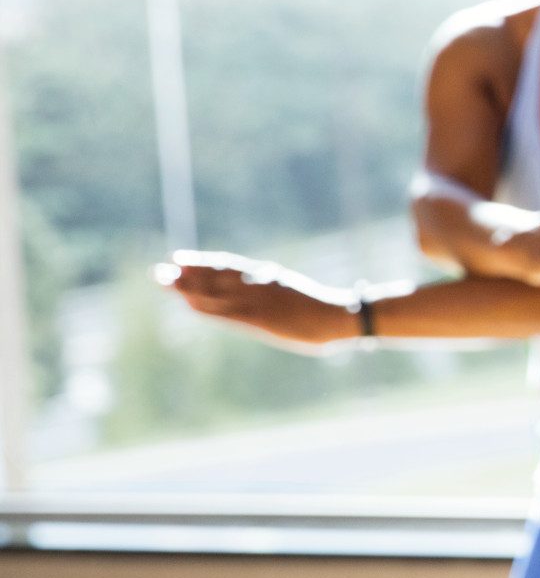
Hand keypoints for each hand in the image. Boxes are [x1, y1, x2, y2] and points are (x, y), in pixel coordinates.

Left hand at [156, 251, 357, 351]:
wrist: (341, 316)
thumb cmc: (323, 310)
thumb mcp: (296, 295)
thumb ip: (276, 293)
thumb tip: (267, 290)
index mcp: (268, 277)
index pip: (228, 267)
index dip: (203, 263)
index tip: (180, 259)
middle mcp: (258, 285)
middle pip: (216, 277)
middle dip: (186, 275)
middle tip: (160, 272)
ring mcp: (258, 302)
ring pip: (216, 292)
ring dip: (187, 287)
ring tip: (164, 281)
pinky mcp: (259, 318)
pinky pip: (225, 311)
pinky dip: (205, 306)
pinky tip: (187, 304)